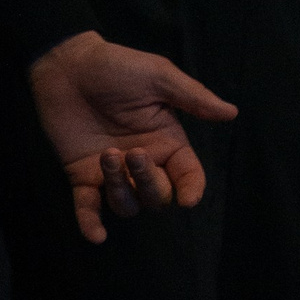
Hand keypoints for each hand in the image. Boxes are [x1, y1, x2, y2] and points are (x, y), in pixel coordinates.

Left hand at [28, 31, 237, 245]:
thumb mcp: (159, 76)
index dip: (191, 189)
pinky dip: (90, 224)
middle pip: (158, 195)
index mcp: (167, 140)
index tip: (188, 199)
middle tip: (132, 154)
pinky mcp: (82, 175)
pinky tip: (96, 235)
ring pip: (127, 204)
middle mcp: (144, 161)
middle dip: (149, 183)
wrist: (68, 64)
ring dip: (119, 190)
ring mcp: (112, 171)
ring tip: (105, 156)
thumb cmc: (117, 66)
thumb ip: (193, 97)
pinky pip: (89, 208)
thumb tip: (231, 112)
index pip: (188, 175)